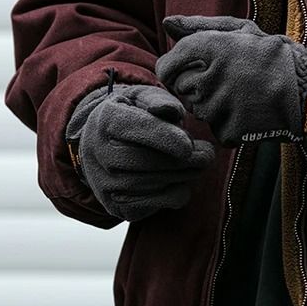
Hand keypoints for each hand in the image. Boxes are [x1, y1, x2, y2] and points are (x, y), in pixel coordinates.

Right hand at [65, 83, 214, 221]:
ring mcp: (105, 183)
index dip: (164, 138)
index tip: (188, 146)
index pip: (135, 129)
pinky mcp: (117, 206)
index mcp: (106, 120)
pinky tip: (181, 179)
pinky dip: (176, 193)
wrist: (104, 144)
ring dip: (184, 175)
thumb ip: (160, 101)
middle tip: (208, 154)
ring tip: (199, 163)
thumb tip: (171, 111)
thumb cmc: (133, 115)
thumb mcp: (143, 98)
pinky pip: (155, 204)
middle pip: (146, 161)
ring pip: (153, 184)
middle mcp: (98, 153)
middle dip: (183, 161)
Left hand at [155, 15, 306, 146]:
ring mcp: (220, 107)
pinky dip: (228, 122)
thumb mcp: (242, 31)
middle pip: (180, 88)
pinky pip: (215, 128)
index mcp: (212, 48)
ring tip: (241, 93)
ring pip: (196, 108)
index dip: (172, 68)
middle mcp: (211, 77)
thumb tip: (167, 23)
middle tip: (226, 79)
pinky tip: (248, 110)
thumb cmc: (274, 56)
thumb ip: (200, 26)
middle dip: (195, 84)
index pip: (167, 65)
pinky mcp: (229, 130)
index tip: (187, 69)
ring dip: (212, 103)